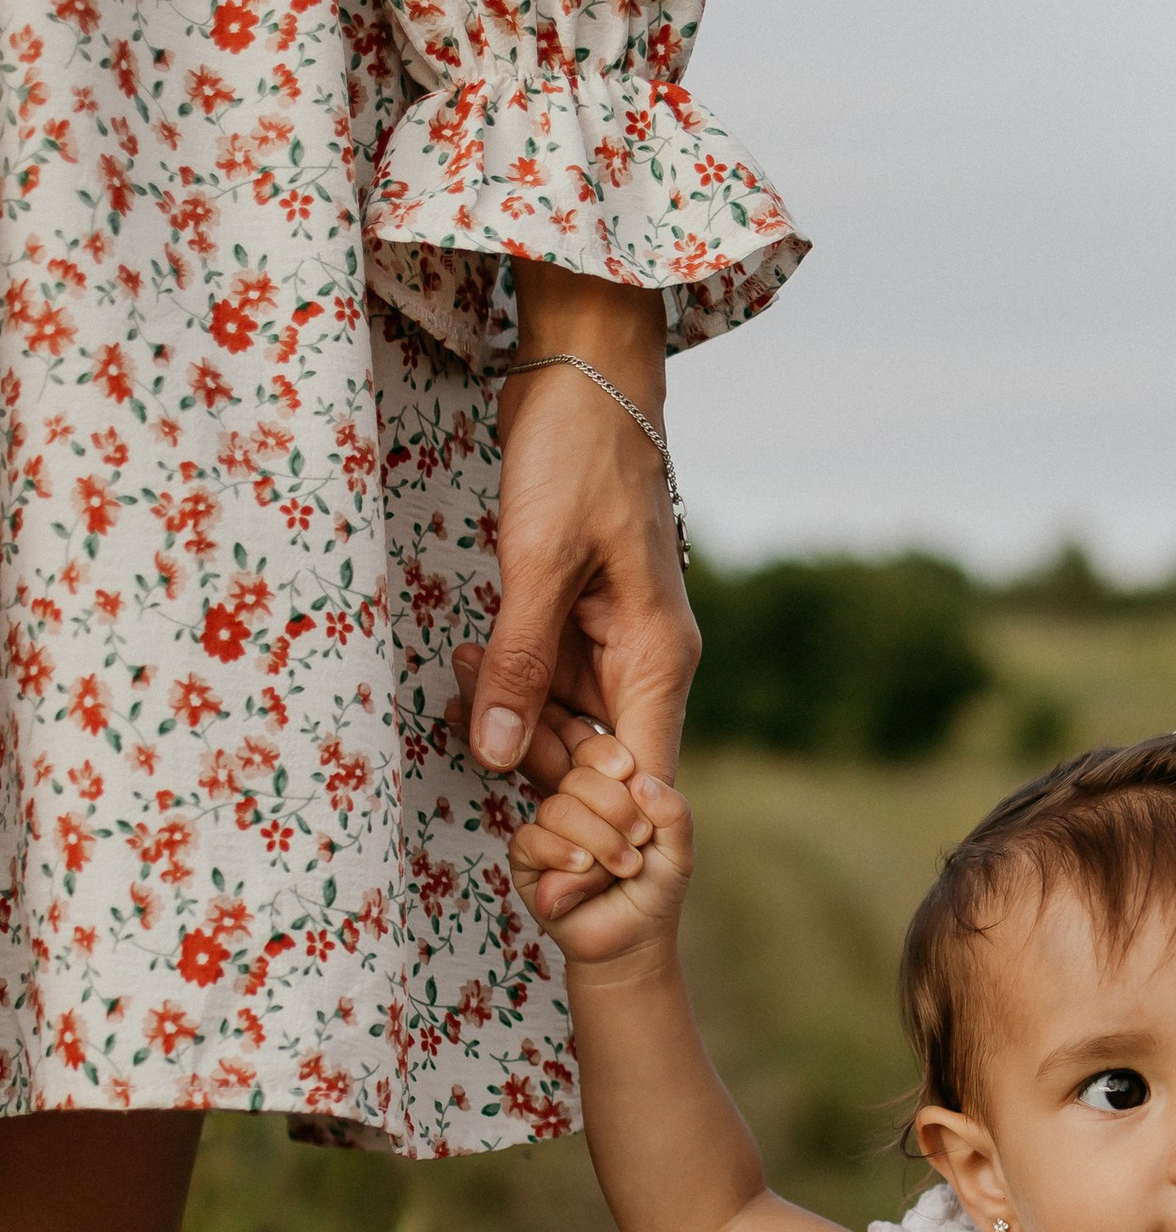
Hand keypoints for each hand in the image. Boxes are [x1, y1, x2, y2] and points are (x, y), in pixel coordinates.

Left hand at [464, 269, 695, 788]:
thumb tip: (498, 757)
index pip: (642, 780)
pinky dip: (504, 685)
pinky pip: (543, 682)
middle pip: (595, 762)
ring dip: (508, 719)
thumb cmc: (577, 454)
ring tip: (461, 677)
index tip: (545, 861)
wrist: (582, 370)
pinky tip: (465, 667)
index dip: (599, 831)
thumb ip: (519, 662)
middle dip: (534, 766)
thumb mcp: (539, 559)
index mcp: (659, 658)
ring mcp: (611, 644)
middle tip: (474, 729)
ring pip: (562, 724)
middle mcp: (644, 663)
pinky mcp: (577, 621)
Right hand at [505, 721, 694, 967]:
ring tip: (620, 868)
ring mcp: (547, 826)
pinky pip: (532, 839)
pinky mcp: (526, 857)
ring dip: (597, 841)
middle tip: (638, 844)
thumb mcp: (679, 849)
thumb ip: (673, 812)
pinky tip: (585, 869)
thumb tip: (639, 780)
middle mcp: (573, 799)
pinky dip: (563, 854)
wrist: (633, 937)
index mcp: (607, 785)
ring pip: (558, 809)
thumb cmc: (654, 888)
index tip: (637, 790)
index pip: (597, 750)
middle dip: (616, 813)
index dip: (614, 764)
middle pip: (579, 778)